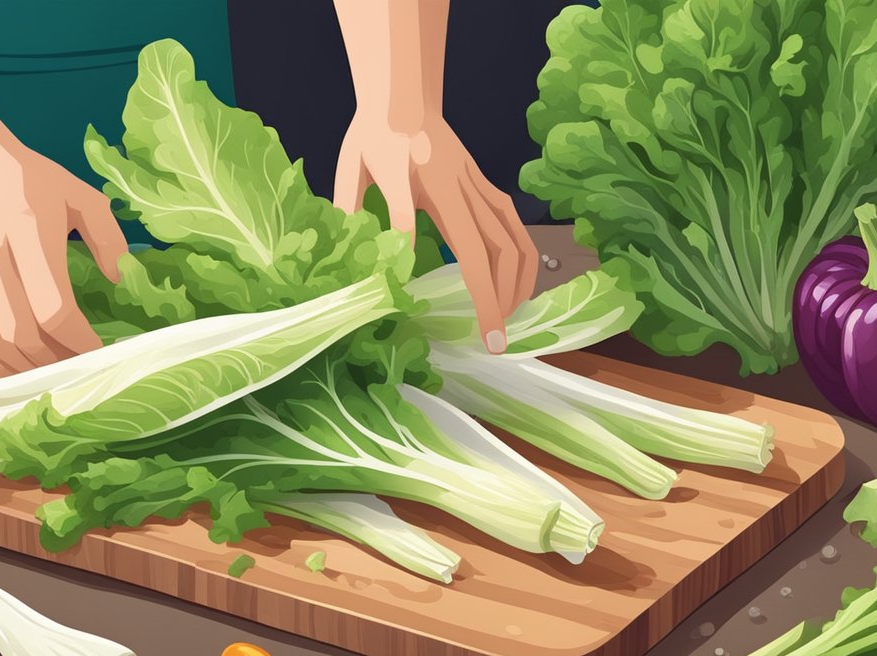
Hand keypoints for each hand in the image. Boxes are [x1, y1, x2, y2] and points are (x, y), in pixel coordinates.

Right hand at [0, 148, 126, 377]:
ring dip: (19, 370)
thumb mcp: (80, 196)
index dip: (77, 339)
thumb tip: (120, 279)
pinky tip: (5, 361)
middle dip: (53, 362)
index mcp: (29, 230)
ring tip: (45, 369)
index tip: (97, 350)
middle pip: (19, 335)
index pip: (51, 306)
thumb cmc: (31, 182)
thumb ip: (107, 236)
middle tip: (75, 366)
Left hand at [333, 114, 537, 353]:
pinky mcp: (485, 184)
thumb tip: (375, 264)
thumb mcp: (353, 169)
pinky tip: (519, 282)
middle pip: (496, 252)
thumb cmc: (373, 133)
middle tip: (495, 342)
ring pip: (514, 239)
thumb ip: (357, 211)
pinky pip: (514, 225)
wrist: (402, 92)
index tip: (484, 334)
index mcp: (433, 186)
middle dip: (501, 300)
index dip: (478, 295)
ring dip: (517, 282)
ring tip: (507, 318)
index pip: (465, 251)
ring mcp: (479, 185)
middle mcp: (464, 188)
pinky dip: (523, 256)